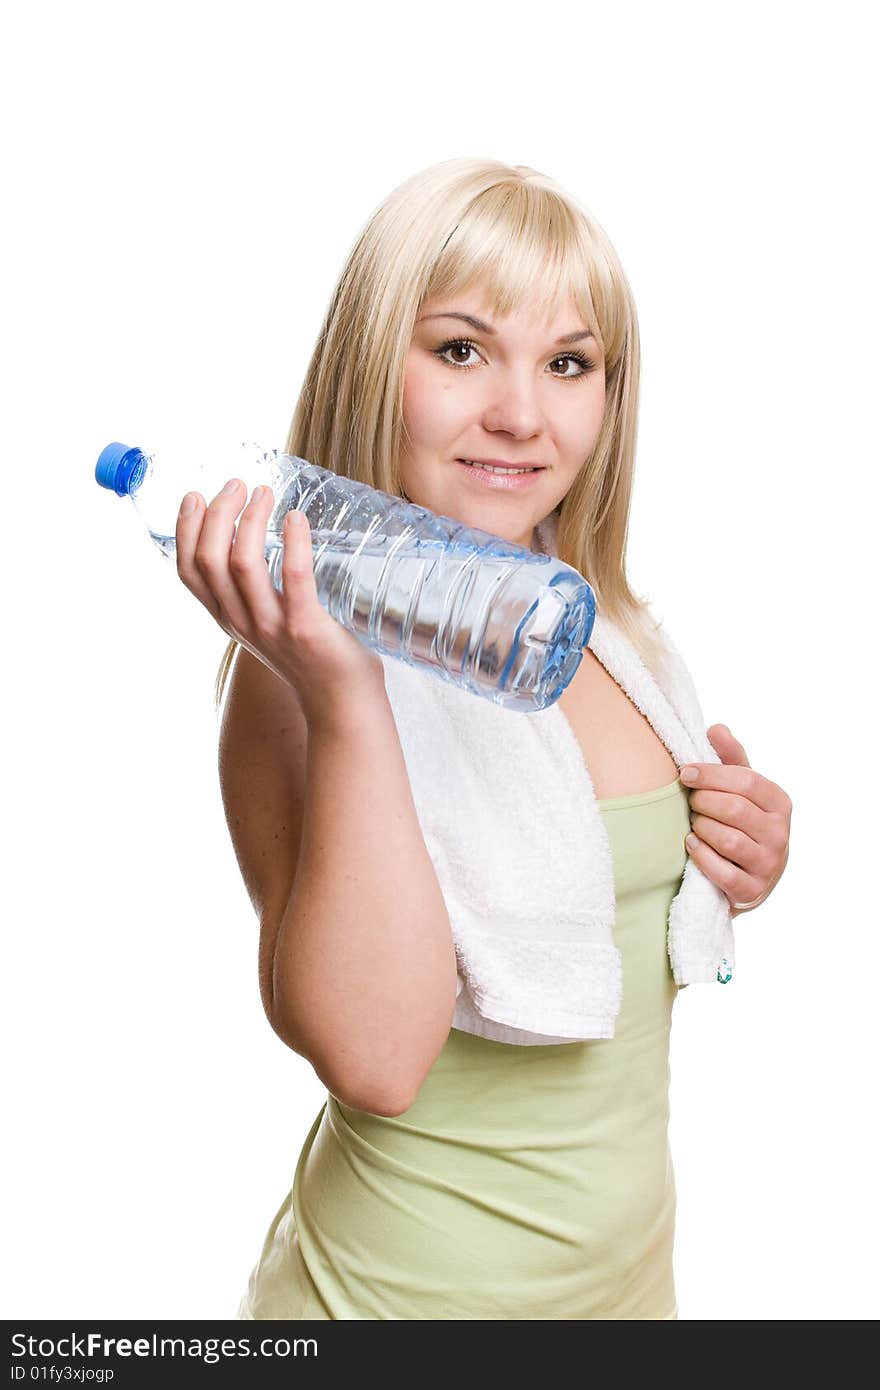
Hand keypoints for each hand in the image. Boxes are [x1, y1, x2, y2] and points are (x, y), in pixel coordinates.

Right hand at [174, 479, 385, 725]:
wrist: (342, 703)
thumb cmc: (313, 656)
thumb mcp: (269, 624)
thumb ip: (257, 592)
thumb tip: (263, 538)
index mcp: (228, 620)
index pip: (188, 572)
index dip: (185, 529)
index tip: (196, 495)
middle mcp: (242, 623)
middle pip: (210, 560)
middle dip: (218, 513)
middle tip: (240, 485)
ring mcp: (272, 627)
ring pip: (243, 564)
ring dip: (251, 520)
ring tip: (265, 493)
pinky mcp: (307, 629)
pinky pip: (294, 578)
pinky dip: (294, 543)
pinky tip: (296, 519)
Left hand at [680, 725, 791, 914]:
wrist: (751, 877)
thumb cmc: (742, 824)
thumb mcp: (742, 791)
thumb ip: (730, 759)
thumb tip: (716, 728)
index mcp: (779, 803)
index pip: (746, 780)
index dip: (711, 774)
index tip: (685, 772)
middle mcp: (780, 834)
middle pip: (734, 809)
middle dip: (703, 802)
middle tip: (690, 802)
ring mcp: (769, 864)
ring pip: (727, 840)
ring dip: (701, 828)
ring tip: (693, 823)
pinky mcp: (751, 890)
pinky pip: (722, 871)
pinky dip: (701, 855)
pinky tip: (691, 844)